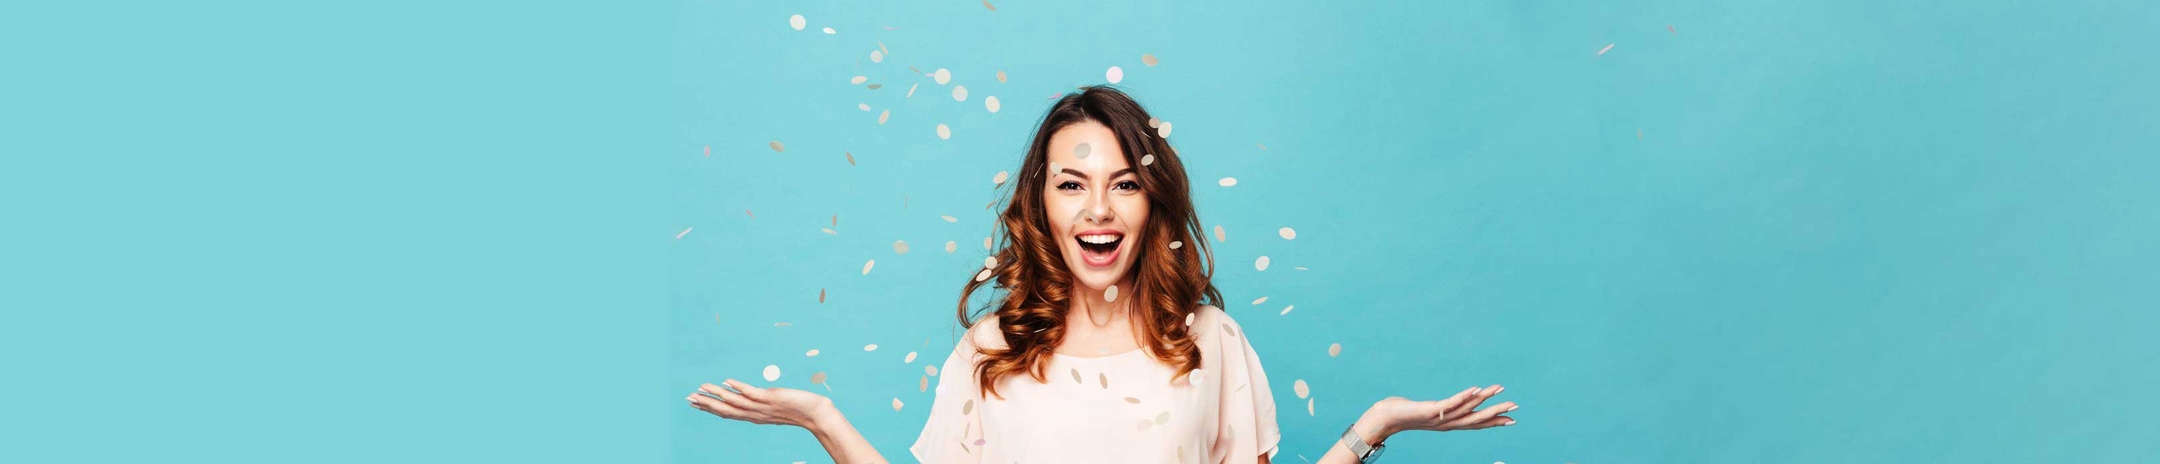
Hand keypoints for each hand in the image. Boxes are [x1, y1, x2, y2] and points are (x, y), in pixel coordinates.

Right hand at [686, 379, 835, 429]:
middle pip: (725, 410)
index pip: (727, 413)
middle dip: (706, 404)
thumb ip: (760, 402)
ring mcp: (762, 407)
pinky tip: (727, 381)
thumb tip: (751, 395)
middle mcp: (754, 414)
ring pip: (734, 402)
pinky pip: (751, 393)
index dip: (709, 408)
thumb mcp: (774, 407)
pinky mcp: (770, 399)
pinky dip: (738, 387)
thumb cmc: (797, 409)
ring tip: (701, 388)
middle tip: (688, 398)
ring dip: (716, 395)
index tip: (695, 402)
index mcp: (753, 416)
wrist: (815, 414)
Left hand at [1357, 385, 1516, 441]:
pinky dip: (1464, 396)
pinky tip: (1475, 388)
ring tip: (1500, 390)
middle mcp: (1446, 423)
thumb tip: (1443, 407)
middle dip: (1496, 413)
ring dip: (1485, 400)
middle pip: (1476, 419)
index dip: (1494, 421)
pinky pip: (1450, 403)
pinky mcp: (1429, 411)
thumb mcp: (1426, 411)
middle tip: (1515, 407)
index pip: (1475, 423)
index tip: (1512, 419)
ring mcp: (1439, 418)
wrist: (1383, 418)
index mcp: (1448, 423)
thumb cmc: (1402, 413)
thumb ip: (1438, 409)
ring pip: (1467, 409)